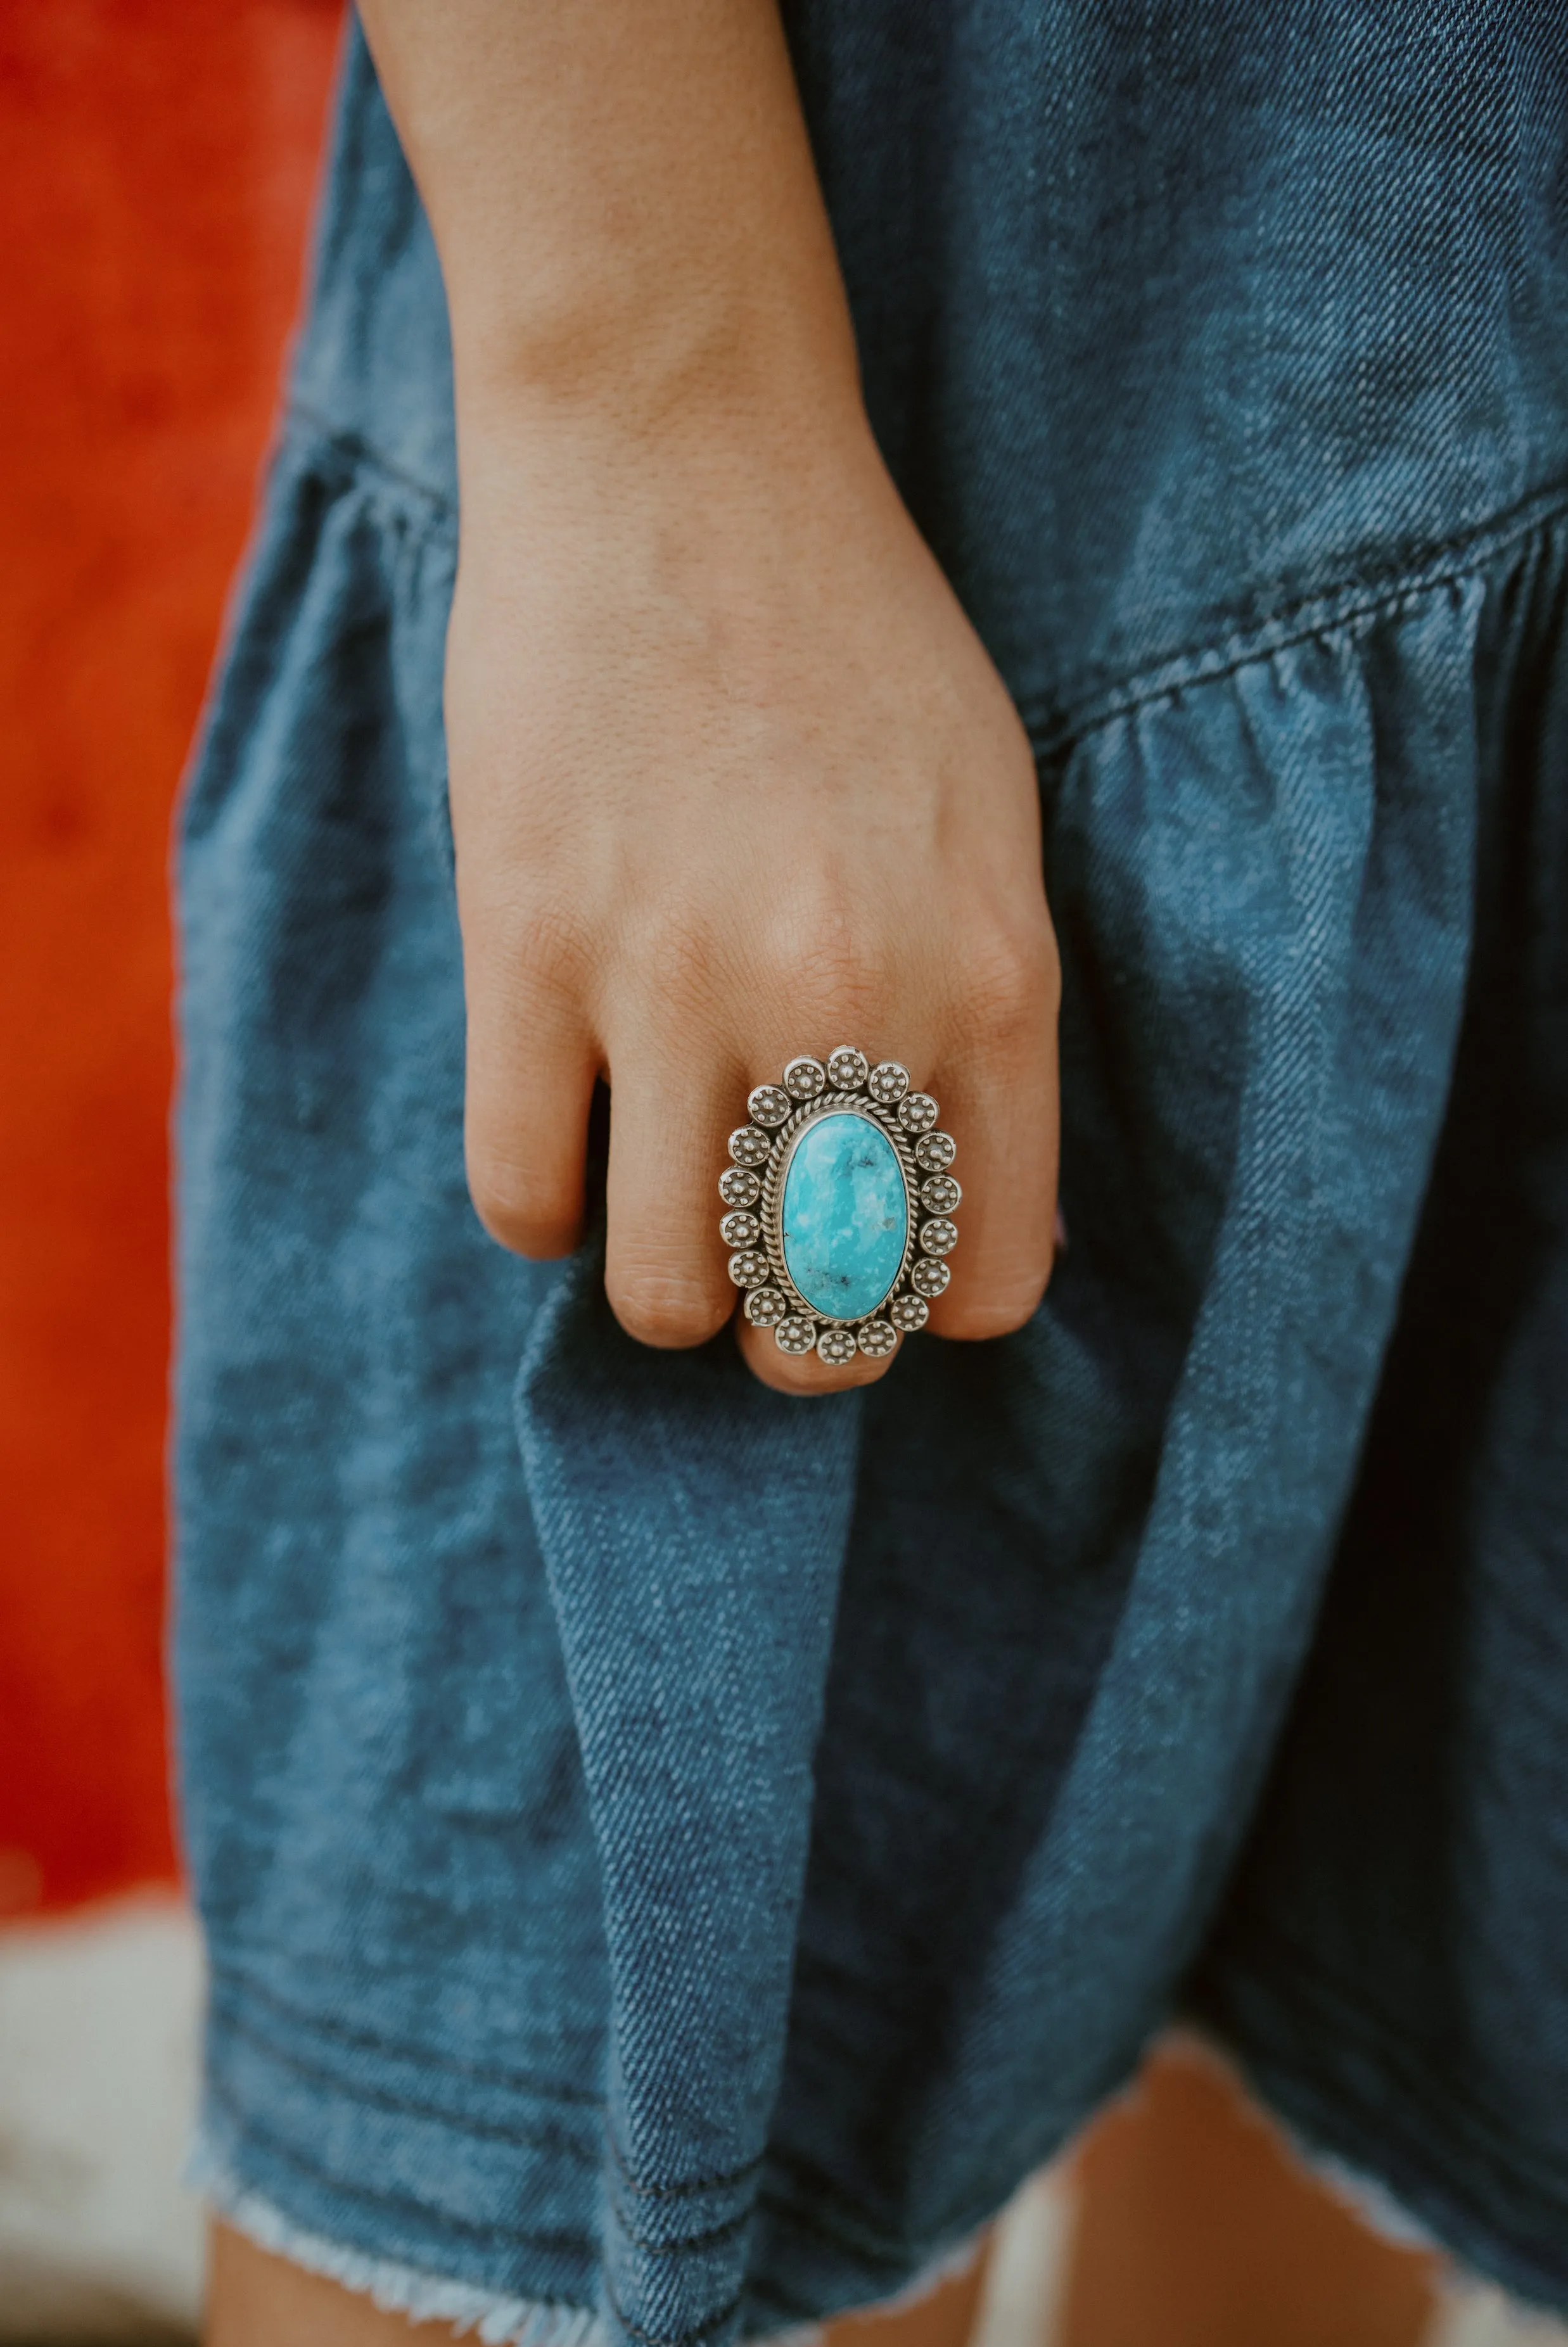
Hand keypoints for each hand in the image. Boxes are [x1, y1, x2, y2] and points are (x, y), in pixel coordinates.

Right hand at [359, 0, 1059, 1393]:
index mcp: (992, 977)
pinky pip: (520, 1200)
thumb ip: (981, 1011)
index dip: (927, 1298)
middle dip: (793, 1333)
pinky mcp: (527, 944)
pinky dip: (543, 1205)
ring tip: (657, 1193)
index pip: (985, 1278)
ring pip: (665, 1298)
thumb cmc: (854, 635)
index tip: (881, 1254)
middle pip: (822, 1325)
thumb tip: (934, 1193)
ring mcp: (678, 979)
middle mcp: (850, 1000)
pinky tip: (564, 1128)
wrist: (683, 454)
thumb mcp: (992, 817)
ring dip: (664, 1287)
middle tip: (760, 1261)